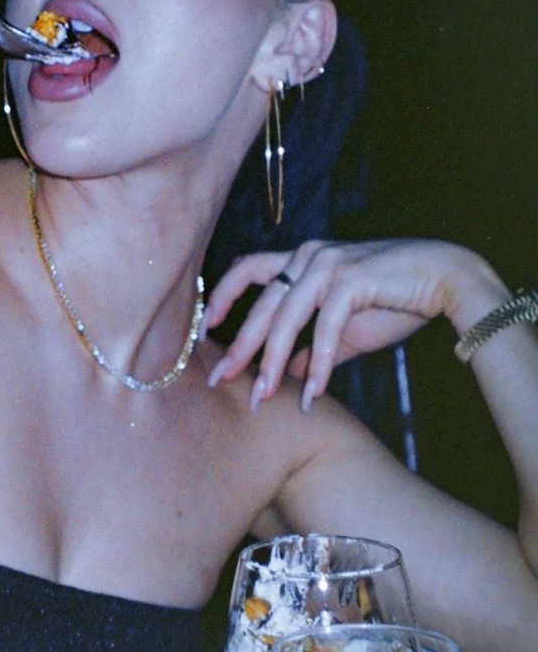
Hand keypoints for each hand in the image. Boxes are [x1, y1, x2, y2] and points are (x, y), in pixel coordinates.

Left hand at [203, 239, 477, 409]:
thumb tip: (285, 374)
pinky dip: (318, 363)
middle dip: (239, 346)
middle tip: (219, 380)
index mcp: (302, 258)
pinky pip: (325, 328)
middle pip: (261, 304)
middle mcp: (309, 255)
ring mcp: (328, 263)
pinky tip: (313, 393)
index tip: (204, 331)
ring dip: (271, 361)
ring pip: (285, 316)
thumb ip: (312, 347)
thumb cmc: (394, 301)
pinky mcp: (351, 279)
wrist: (446, 280)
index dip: (221, 296)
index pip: (247, 270)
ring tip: (262, 397)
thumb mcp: (344, 329)